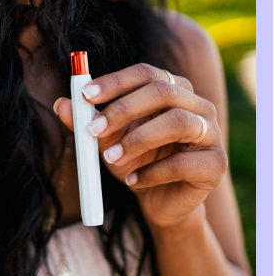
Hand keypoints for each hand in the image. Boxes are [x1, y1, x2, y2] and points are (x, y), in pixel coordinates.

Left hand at [54, 63, 227, 229]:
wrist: (160, 202)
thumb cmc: (135, 161)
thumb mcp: (106, 140)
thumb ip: (86, 121)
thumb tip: (61, 104)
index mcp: (172, 89)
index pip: (145, 73)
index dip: (115, 82)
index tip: (84, 95)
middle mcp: (197, 104)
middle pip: (162, 91)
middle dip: (122, 109)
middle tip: (92, 129)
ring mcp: (211, 133)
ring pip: (177, 122)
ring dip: (137, 140)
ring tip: (110, 159)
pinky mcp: (216, 164)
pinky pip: (183, 163)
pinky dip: (152, 173)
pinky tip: (133, 182)